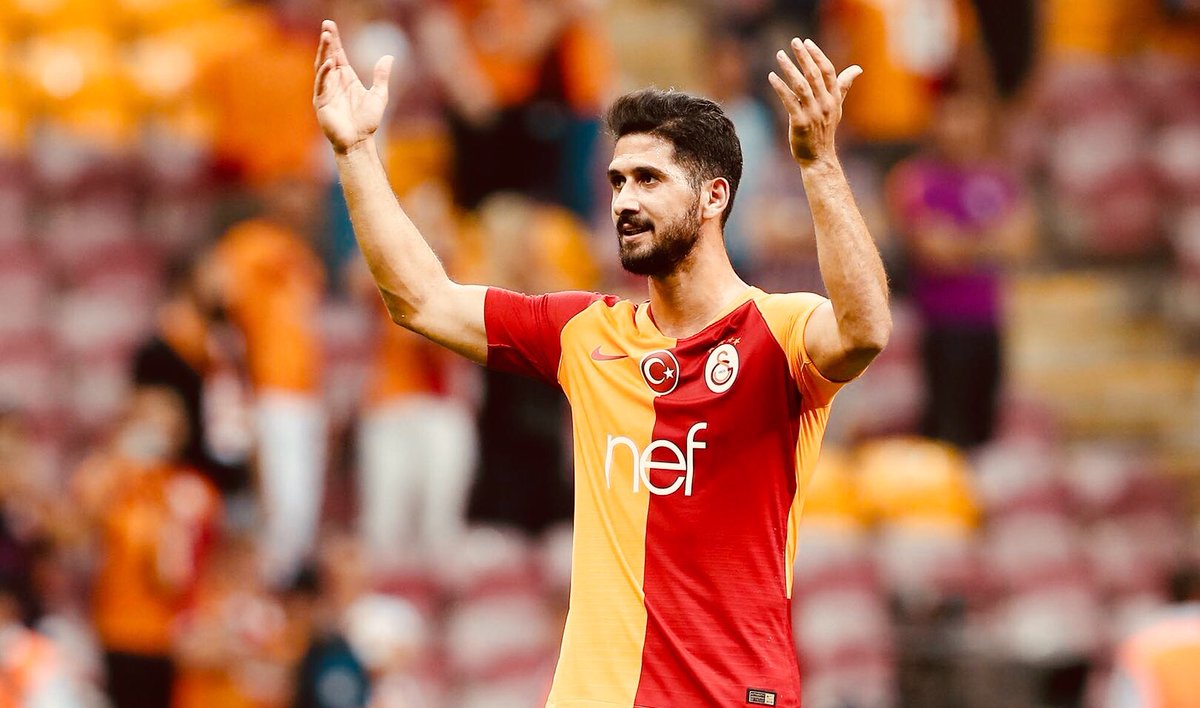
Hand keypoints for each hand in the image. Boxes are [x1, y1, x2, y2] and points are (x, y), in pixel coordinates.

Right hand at [313, 19, 393, 154]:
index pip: (338, 54)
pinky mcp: (321, 102)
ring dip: (323, 52)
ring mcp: (326, 91)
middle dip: (327, 41)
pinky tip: (329, 63)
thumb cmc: (367, 121)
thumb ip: (382, 76)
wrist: (359, 141)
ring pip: (322, 66)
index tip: (330, 25)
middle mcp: (334, 82)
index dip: (335, 40)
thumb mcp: (379, 95)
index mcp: (346, 78)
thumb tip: (389, 57)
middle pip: (328, 56)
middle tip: (327, 25)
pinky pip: (321, 84)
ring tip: (327, 37)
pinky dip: (324, 73)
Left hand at [768, 38, 860, 165]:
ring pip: (801, 86)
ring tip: (779, 56)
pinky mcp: (800, 123)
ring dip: (789, 69)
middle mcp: (825, 104)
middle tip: (794, 42)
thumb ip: (843, 86)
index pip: (828, 71)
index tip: (807, 43)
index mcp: (834, 98)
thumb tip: (858, 69)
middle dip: (804, 56)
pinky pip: (789, 102)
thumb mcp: (837, 107)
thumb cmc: (825, 131)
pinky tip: (772, 77)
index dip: (817, 56)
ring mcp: (813, 114)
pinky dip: (780, 88)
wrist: (819, 158)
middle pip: (814, 75)